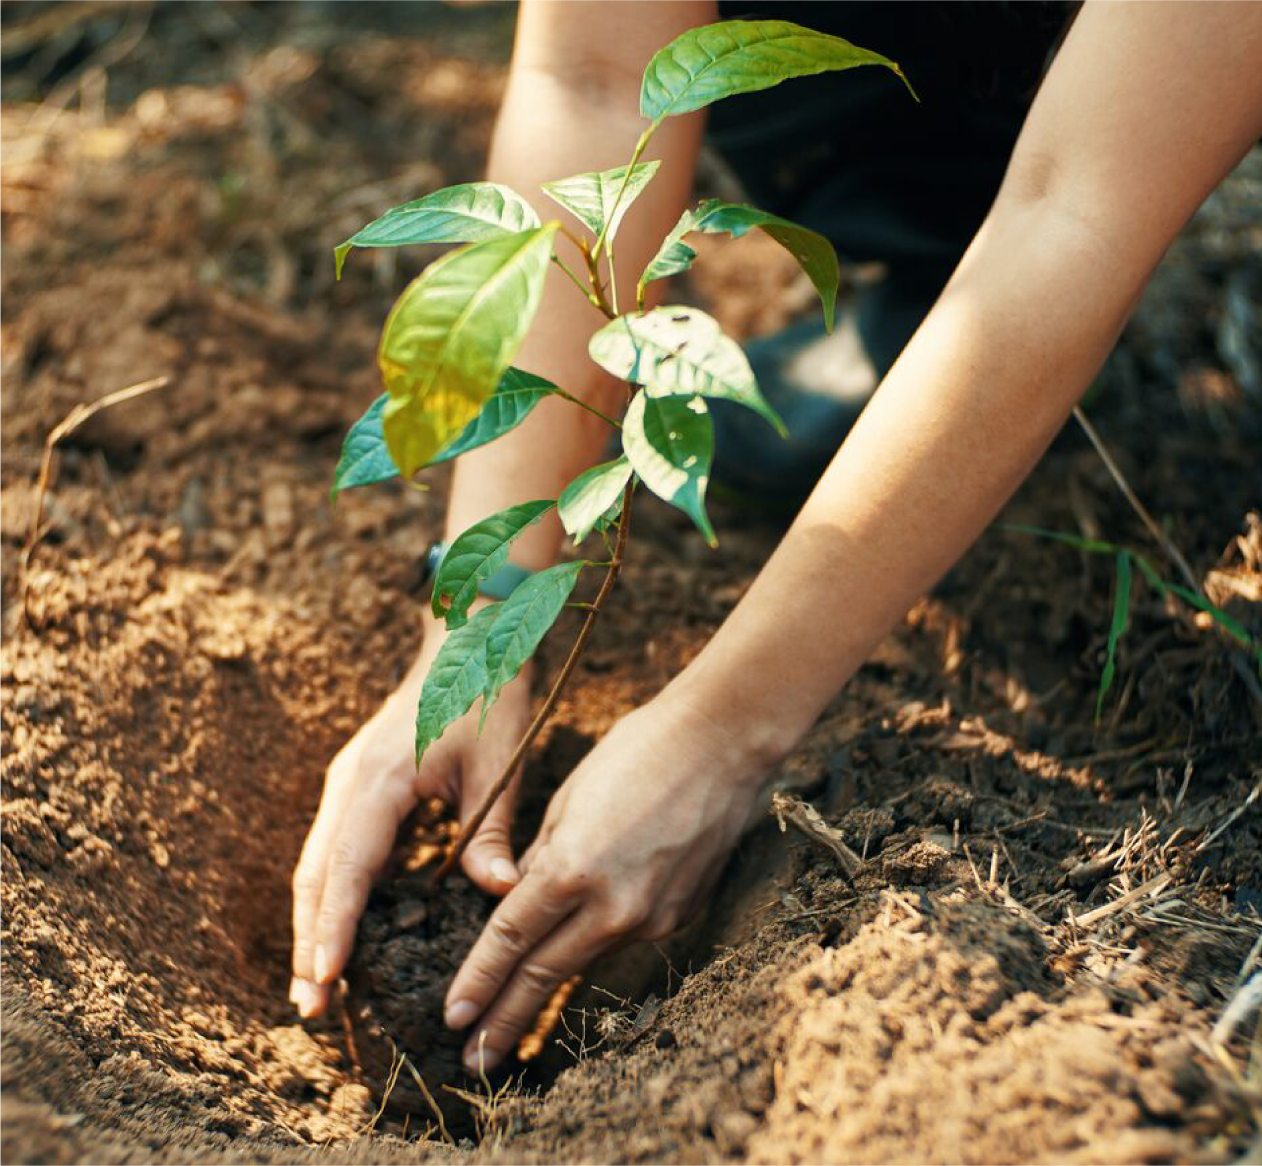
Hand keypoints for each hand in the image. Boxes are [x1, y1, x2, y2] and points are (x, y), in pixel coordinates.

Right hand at [289, 616, 531, 1018]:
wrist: (468, 642)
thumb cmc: (486, 697)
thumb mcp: (498, 765)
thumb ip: (490, 832)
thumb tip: (501, 894)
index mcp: (380, 780)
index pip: (349, 867)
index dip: (334, 927)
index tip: (324, 979)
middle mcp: (350, 784)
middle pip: (316, 875)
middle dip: (309, 941)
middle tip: (309, 1009)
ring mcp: (348, 784)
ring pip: (319, 865)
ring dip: (315, 923)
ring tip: (316, 987)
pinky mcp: (358, 787)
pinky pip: (337, 849)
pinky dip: (335, 894)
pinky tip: (344, 933)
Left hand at [441, 692, 767, 1070]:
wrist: (724, 744)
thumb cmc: (638, 752)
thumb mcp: (569, 798)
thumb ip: (541, 859)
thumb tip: (520, 897)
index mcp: (574, 868)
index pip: (511, 939)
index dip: (479, 982)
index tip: (452, 1017)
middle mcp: (614, 905)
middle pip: (545, 973)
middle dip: (504, 1019)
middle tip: (472, 1061)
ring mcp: (653, 916)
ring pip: (586, 957)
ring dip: (547, 991)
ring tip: (513, 1024)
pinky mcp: (681, 914)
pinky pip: (625, 935)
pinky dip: (597, 942)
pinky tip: (582, 946)